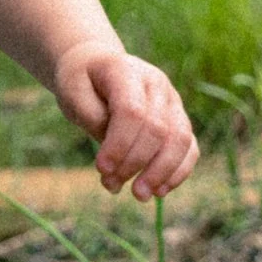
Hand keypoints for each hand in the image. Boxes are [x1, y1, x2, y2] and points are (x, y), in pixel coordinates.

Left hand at [53, 45, 198, 200]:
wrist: (97, 67)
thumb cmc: (82, 82)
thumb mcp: (72, 93)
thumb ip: (92, 118)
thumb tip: (115, 153)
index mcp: (127, 71)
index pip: (132, 111)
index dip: (119, 144)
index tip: (101, 168)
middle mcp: (157, 84)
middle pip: (158, 128)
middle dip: (136, 163)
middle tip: (111, 185)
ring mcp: (173, 101)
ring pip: (180, 139)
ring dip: (161, 172)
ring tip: (139, 195)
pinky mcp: (179, 119)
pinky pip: (189, 147)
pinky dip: (178, 171)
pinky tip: (160, 190)